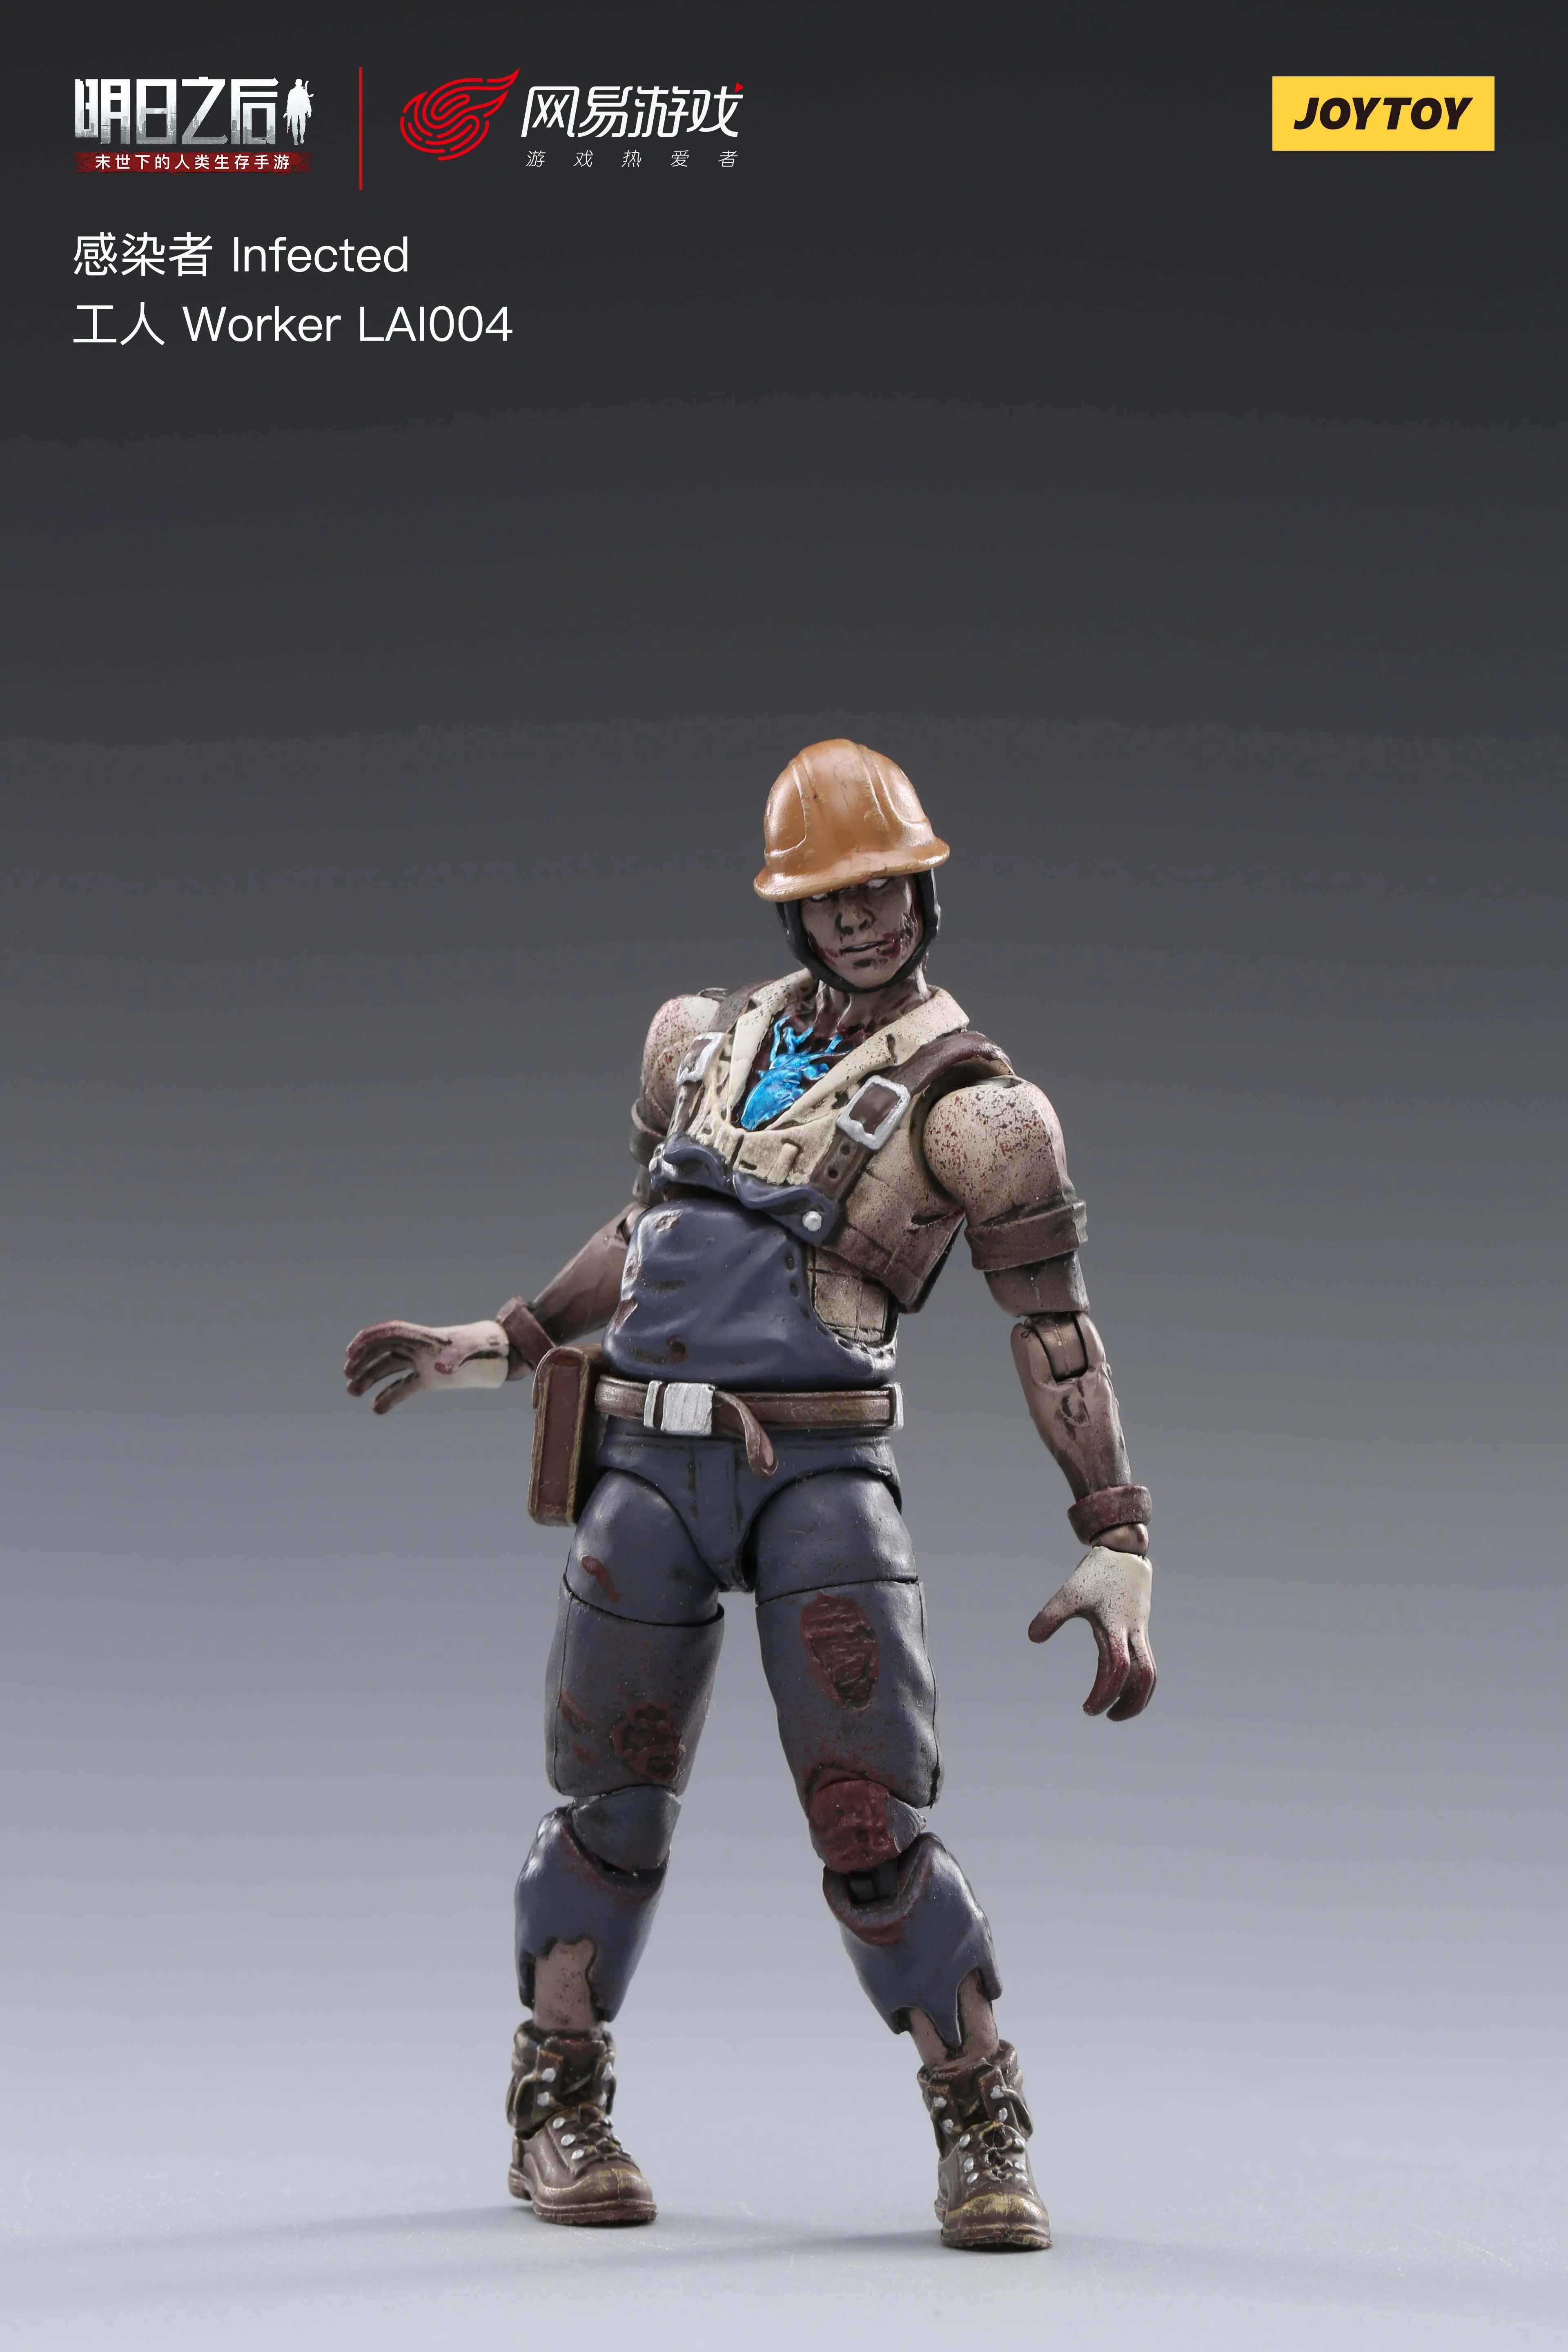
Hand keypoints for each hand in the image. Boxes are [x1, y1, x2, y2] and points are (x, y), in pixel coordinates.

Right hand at [343, 1317, 509, 1414]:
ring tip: (353, 1392)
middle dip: (364, 1362)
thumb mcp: (473, 1349)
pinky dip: (390, 1396)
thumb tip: (439, 1368)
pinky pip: (405, 1386)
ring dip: (370, 1378)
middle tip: (348, 1379)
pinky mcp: (432, 1379)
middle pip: (384, 1351)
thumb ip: (456, 1357)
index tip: (350, 1352)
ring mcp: (425, 1363)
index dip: (368, 1339)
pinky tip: (376, 1408)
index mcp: (426, 1337)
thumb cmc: (489, 1346)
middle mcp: (421, 1348)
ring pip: (390, 1368)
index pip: (390, 1332)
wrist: (506, 1354)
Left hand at [1028, 1544, 1155, 1720]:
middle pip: (1144, 1677)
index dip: (1104, 1693)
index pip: (1116, 1669)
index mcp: (1116, 1627)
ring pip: (1150, 1672)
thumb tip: (1032, 1639)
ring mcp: (1139, 1632)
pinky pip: (1146, 1661)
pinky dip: (1137, 1679)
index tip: (1086, 1708)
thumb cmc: (1096, 1573)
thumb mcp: (1070, 1593)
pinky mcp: (1140, 1629)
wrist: (1123, 1551)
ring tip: (1117, 1709)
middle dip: (1130, 1703)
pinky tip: (1118, 1683)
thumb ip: (1051, 1616)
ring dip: (1138, 1695)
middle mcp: (1133, 1633)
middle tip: (1105, 1716)